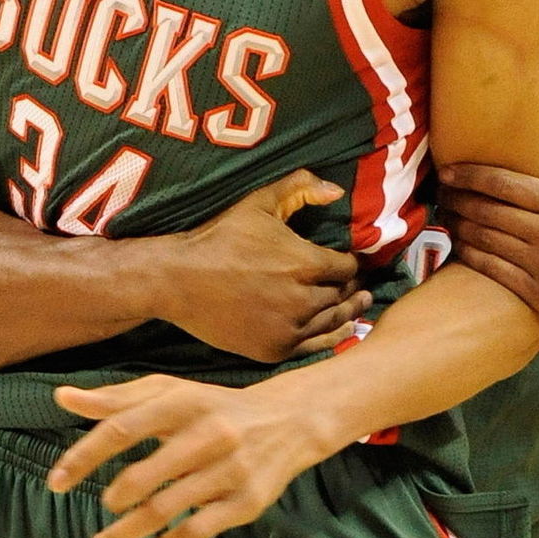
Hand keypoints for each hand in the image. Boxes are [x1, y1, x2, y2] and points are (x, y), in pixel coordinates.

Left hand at [46, 375, 330, 537]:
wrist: (288, 420)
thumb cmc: (213, 406)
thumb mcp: (170, 392)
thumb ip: (116, 399)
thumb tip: (61, 398)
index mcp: (183, 401)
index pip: (122, 427)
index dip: (84, 456)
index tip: (56, 481)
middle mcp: (208, 433)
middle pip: (144, 475)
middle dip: (112, 500)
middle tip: (98, 510)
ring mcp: (229, 469)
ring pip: (167, 508)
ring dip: (127, 532)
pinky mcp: (245, 502)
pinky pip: (195, 532)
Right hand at [161, 170, 368, 361]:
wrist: (179, 280)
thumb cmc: (220, 237)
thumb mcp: (259, 203)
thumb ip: (300, 188)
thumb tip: (337, 189)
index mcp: (303, 262)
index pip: (347, 267)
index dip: (351, 263)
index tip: (351, 262)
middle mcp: (301, 298)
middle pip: (342, 296)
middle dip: (350, 288)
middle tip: (360, 286)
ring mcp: (288, 328)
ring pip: (332, 322)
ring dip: (345, 313)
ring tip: (357, 307)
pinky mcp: (273, 349)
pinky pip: (313, 346)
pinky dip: (328, 337)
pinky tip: (340, 331)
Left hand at [436, 94, 538, 331]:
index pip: (505, 184)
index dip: (470, 176)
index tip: (447, 171)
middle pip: (488, 211)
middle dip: (457, 200)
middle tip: (439, 192)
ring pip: (485, 240)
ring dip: (457, 226)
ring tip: (444, 215)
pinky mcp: (537, 294)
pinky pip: (490, 270)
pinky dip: (468, 255)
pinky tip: (457, 244)